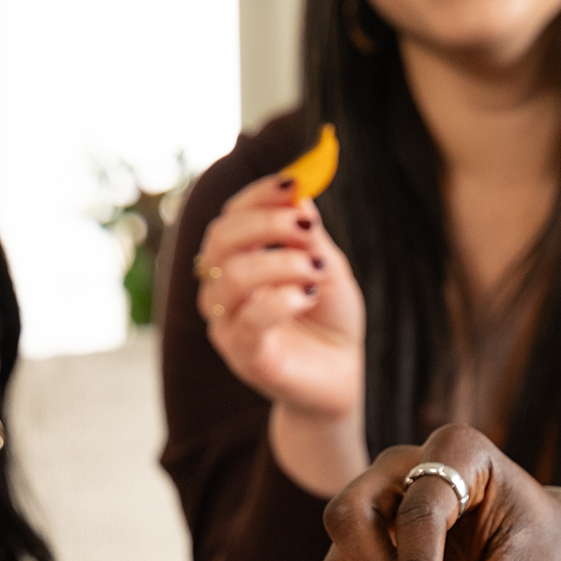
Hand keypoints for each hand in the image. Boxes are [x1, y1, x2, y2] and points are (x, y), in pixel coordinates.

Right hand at [195, 173, 366, 495]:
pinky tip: (309, 295)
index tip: (293, 183)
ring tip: (316, 271)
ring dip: (279, 262)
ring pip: (230, 277)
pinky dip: (283, 298)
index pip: (229, 218)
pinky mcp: (244, 357)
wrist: (342, 376)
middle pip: (218, 241)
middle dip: (265, 223)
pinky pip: (249, 319)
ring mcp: (228, 327)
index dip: (256, 196)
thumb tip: (298, 190)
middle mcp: (224, 294)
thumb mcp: (326, 264)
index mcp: (239, 264)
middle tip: (308, 228)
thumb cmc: (330, 321)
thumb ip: (308, 234)